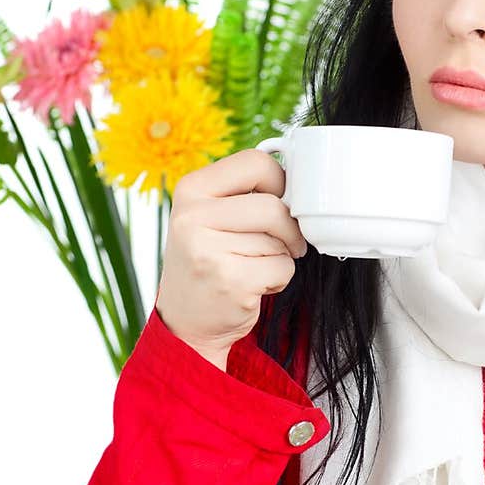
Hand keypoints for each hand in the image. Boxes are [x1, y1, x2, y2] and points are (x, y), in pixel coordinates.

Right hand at [156, 148, 307, 370]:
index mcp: (190, 189)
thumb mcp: (210, 216)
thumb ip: (245, 194)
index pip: (255, 163)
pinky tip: (254, 285)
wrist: (185, 322)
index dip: (280, 182)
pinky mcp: (229, 281)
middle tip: (284, 244)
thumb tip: (299, 182)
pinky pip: (282, 267)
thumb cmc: (208, 262)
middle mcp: (192, 217)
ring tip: (253, 267)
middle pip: (274, 206)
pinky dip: (279, 278)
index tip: (280, 201)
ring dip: (280, 256)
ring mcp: (208, 250)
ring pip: (280, 240)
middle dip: (289, 228)